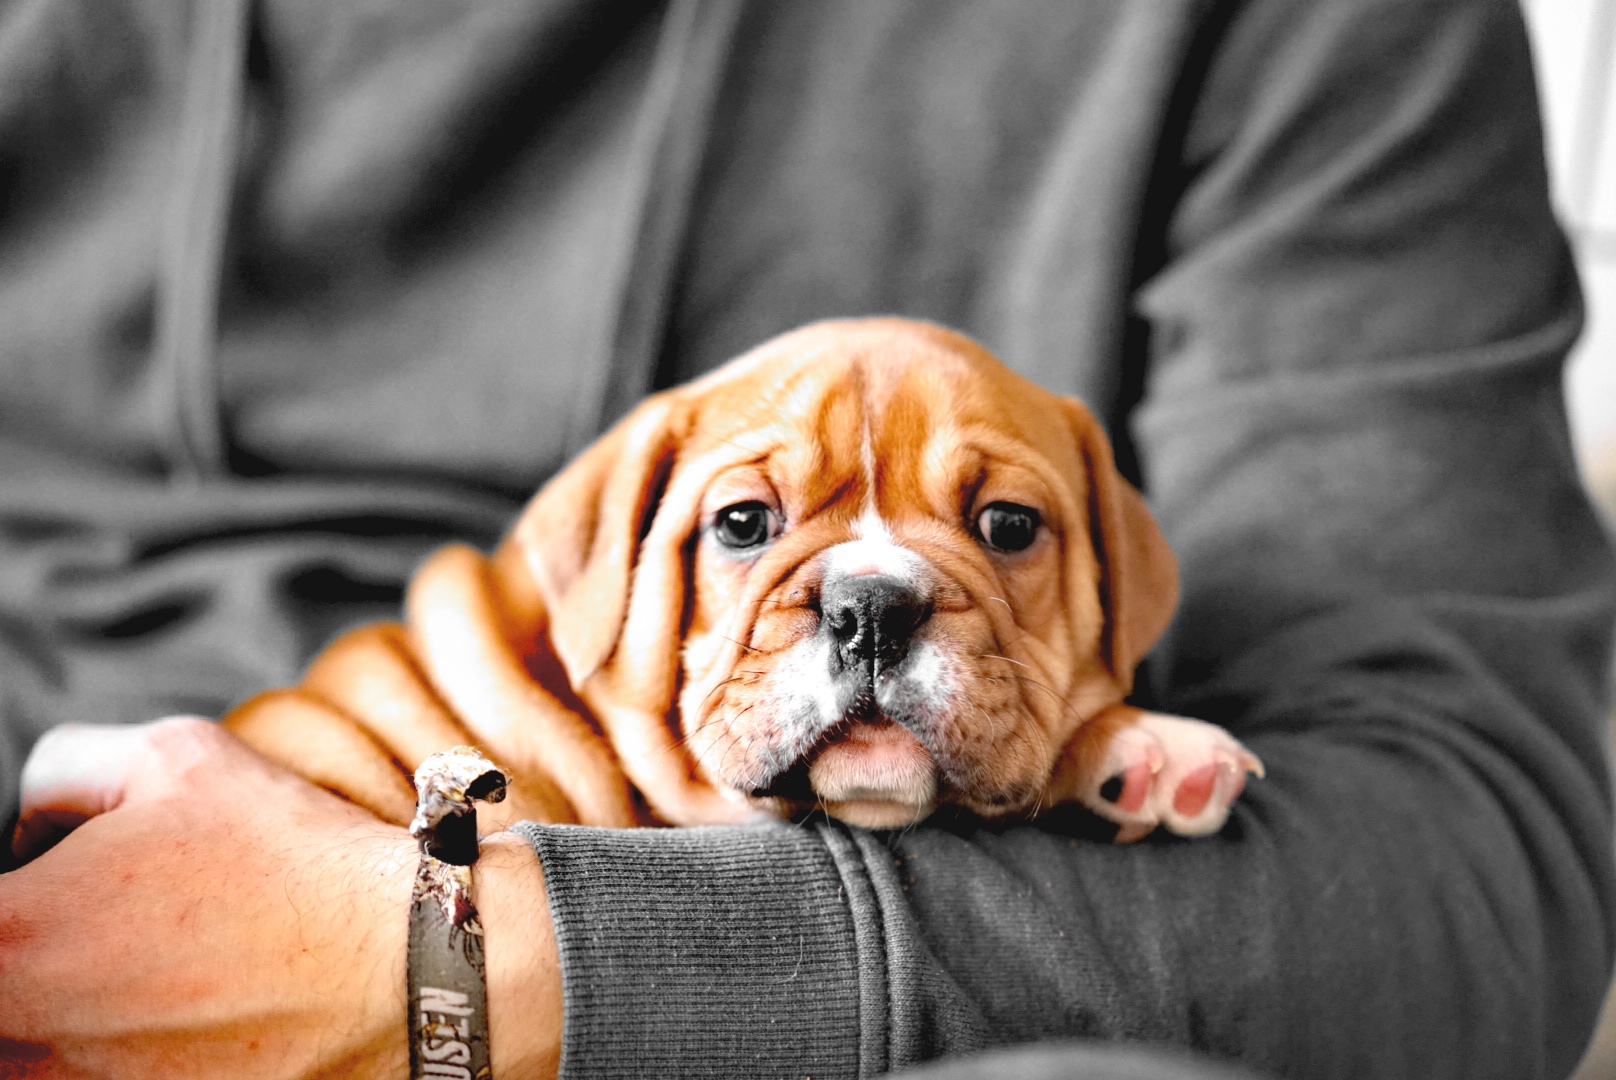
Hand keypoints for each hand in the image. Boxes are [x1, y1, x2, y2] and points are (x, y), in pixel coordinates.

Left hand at [1, 717, 559, 1078]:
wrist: (407, 969)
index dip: (24, 894)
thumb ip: (60, 773)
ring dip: (84, 1009)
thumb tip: (31, 831)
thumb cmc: (294, 861)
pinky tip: (195, 1022)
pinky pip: (100, 1077)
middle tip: (123, 930)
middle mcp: (20, 1043)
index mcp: (6, 938)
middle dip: (45, 951)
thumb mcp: (174, 756)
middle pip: (8, 990)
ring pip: (42, 1046)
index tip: (62, 892)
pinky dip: (130, 1053)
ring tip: (168, 978)